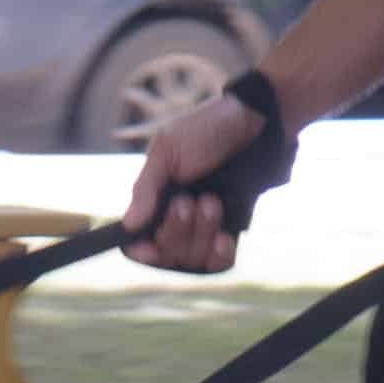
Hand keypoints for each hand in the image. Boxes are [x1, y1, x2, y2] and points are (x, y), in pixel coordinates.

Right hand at [124, 88, 270, 271]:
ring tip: (213, 201)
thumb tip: (128, 225)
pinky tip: (223, 236)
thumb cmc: (206, 129)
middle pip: (168, 252)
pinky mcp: (233, 228)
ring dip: (201, 233)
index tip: (150, 250)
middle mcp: (179, 218)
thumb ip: (146, 188)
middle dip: (176, 230)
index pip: (141, 241)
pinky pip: (221, 261)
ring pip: (194, 258)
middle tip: (188, 201)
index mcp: (156, 199)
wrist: (254, 121)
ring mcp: (206, 226)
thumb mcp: (168, 150)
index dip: (144, 251)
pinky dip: (219, 253)